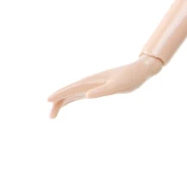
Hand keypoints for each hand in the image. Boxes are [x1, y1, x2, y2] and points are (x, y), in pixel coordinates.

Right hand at [47, 56, 161, 117]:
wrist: (139, 70)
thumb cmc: (130, 78)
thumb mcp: (117, 86)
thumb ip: (103, 91)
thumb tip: (87, 96)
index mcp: (92, 81)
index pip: (71, 88)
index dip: (59, 94)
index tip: (48, 100)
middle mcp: (89, 82)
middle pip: (68, 92)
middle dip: (57, 102)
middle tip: (51, 117)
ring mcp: (91, 84)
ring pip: (72, 93)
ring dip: (62, 102)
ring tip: (53, 115)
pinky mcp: (96, 87)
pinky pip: (79, 94)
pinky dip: (71, 99)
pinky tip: (67, 103)